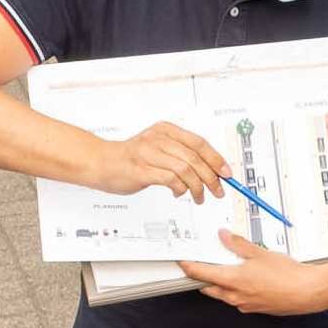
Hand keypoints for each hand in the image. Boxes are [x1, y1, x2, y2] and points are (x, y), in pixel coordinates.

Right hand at [89, 122, 228, 201]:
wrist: (101, 162)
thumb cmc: (131, 158)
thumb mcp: (158, 148)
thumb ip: (180, 154)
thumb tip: (210, 169)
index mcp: (166, 130)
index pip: (199, 143)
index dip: (216, 159)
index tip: (227, 173)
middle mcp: (159, 139)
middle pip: (195, 158)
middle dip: (211, 177)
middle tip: (217, 190)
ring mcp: (149, 153)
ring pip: (186, 170)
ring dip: (197, 187)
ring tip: (198, 196)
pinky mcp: (142, 170)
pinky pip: (171, 180)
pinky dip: (180, 189)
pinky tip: (178, 193)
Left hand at [181, 231, 327, 315]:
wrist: (308, 292)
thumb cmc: (287, 274)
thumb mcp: (261, 253)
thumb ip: (239, 245)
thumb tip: (224, 236)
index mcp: (233, 281)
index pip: (202, 274)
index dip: (189, 267)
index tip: (182, 262)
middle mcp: (236, 296)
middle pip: (209, 288)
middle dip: (203, 278)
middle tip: (201, 266)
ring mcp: (246, 305)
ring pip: (224, 295)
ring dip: (221, 285)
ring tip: (227, 270)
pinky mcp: (256, 308)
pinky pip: (239, 300)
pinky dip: (237, 290)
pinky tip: (248, 280)